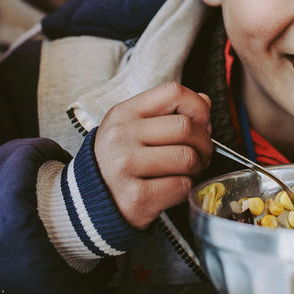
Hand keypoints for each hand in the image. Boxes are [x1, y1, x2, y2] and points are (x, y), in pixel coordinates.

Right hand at [93, 82, 212, 228]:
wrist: (88, 201)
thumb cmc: (118, 161)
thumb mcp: (132, 128)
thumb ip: (166, 112)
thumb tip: (204, 103)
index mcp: (124, 113)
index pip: (173, 92)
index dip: (198, 106)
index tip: (202, 122)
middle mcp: (121, 136)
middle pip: (185, 126)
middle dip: (204, 142)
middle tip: (201, 154)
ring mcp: (126, 166)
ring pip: (187, 157)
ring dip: (196, 167)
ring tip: (187, 171)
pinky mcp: (136, 196)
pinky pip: (181, 186)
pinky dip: (186, 188)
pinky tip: (174, 187)